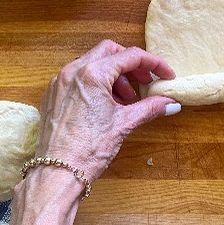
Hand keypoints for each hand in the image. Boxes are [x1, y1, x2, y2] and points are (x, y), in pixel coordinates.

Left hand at [37, 40, 179, 180]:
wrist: (58, 173)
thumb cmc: (88, 150)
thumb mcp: (124, 124)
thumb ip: (149, 108)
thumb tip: (170, 103)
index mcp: (92, 74)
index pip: (130, 56)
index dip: (153, 64)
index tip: (164, 75)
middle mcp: (73, 71)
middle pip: (109, 51)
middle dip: (130, 64)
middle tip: (144, 82)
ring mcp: (60, 82)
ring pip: (91, 63)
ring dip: (113, 74)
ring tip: (125, 98)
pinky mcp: (53, 94)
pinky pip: (77, 77)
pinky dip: (95, 83)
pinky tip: (105, 104)